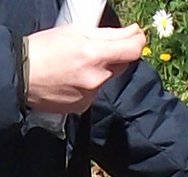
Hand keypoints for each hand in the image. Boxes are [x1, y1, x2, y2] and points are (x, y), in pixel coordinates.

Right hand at [25, 23, 146, 113]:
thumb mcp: (73, 32)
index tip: (137, 35)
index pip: (132, 50)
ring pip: (108, 78)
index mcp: (94, 54)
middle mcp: (97, 77)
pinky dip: (89, 83)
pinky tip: (72, 78)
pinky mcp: (86, 106)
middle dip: (116, 54)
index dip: (138, 41)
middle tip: (99, 46)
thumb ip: (107, 35)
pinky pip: (96, 91)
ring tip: (77, 63)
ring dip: (100, 69)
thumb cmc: (43, 48)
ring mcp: (92, 94)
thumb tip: (132, 33)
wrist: (21, 76)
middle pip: (122, 65)